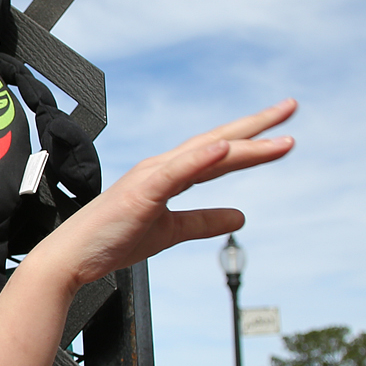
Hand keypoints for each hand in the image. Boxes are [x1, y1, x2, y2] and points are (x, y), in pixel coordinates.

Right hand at [30, 99, 295, 288]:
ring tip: (278, 138)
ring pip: (205, 153)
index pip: (218, 152)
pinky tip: (226, 149)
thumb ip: (205, 221)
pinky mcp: (142, 191)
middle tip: (291, 108)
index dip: (252, 142)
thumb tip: (241, 217)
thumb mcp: (172, 231)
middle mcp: (162, 167)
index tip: (283, 134)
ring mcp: (152, 176)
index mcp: (168, 174)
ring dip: (242, 143)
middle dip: (256, 126)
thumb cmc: (112, 241)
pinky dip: (201, 157)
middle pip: (217, 141)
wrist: (74, 257)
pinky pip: (177, 171)